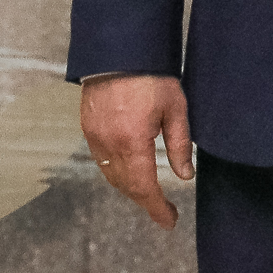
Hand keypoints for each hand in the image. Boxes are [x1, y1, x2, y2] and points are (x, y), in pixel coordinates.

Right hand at [80, 73, 193, 227]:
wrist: (118, 50)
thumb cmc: (152, 76)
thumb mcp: (175, 108)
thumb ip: (179, 144)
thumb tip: (185, 176)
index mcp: (132, 143)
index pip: (144, 188)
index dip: (156, 209)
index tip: (169, 222)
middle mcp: (108, 145)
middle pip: (125, 186)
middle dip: (144, 200)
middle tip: (163, 208)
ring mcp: (94, 137)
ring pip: (110, 176)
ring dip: (129, 188)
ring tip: (149, 192)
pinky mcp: (87, 128)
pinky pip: (101, 161)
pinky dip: (115, 172)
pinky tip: (129, 170)